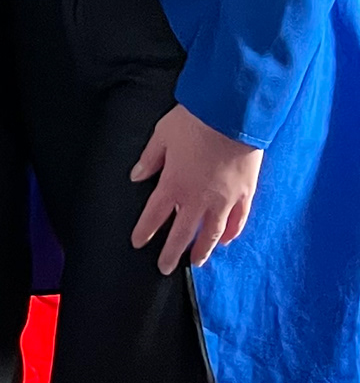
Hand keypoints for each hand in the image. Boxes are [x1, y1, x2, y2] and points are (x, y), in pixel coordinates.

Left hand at [130, 104, 261, 273]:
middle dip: (172, 252)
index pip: (155, 215)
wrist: (232, 114)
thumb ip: (150, 159)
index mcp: (174, 184)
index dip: (145, 231)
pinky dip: (232, 234)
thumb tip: (136, 176)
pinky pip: (238, 221)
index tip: (138, 243)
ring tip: (196, 263)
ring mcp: (224, 200)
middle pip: (182, 233)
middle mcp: (197, 199)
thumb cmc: (194, 121)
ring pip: (212, 234)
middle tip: (164, 268)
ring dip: (203, 251)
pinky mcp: (245, 195)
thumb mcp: (162, 135)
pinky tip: (226, 241)